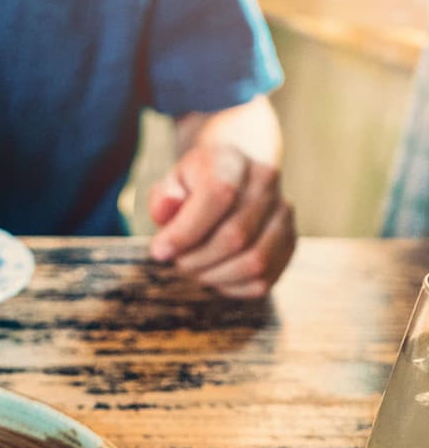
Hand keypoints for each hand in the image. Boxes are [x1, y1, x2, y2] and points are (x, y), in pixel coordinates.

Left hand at [147, 144, 295, 298]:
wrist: (236, 176)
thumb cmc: (196, 185)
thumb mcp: (172, 182)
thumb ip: (164, 198)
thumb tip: (166, 210)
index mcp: (233, 161)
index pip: (218, 195)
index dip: (185, 232)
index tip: (159, 251)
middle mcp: (266, 183)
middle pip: (235, 236)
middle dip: (196, 259)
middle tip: (177, 261)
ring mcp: (283, 214)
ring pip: (254, 262)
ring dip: (214, 276)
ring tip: (195, 268)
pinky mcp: (289, 244)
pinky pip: (262, 281)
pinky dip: (231, 287)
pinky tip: (216, 273)